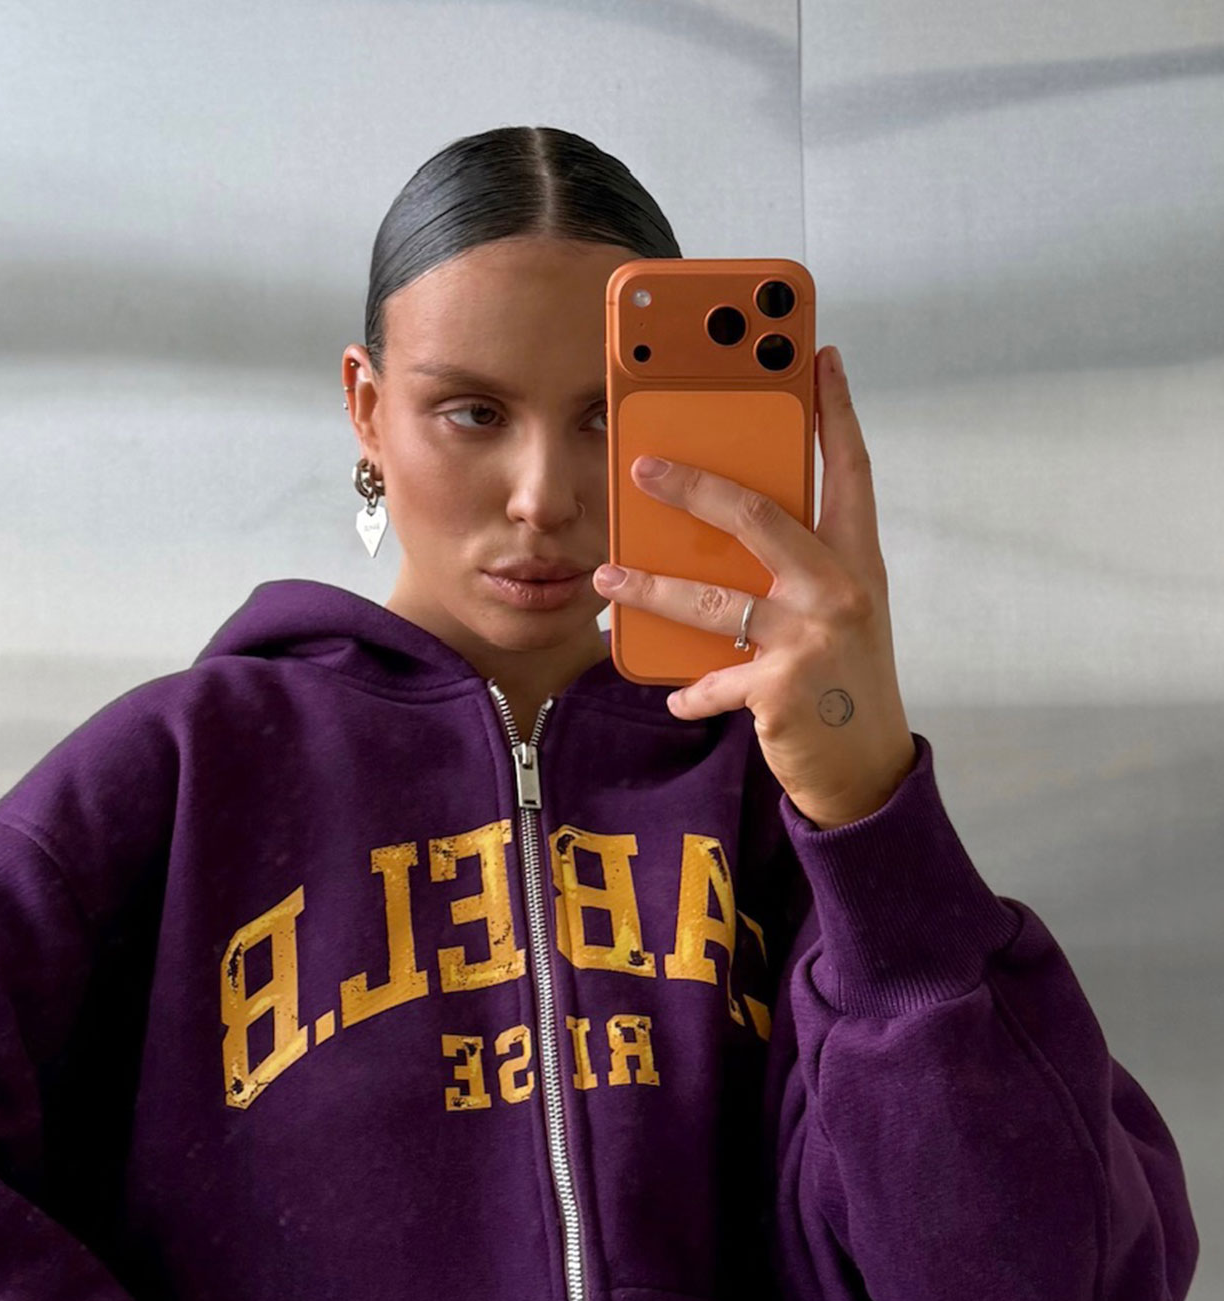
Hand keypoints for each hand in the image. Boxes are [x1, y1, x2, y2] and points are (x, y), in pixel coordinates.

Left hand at [593, 344, 917, 829]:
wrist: (867, 770)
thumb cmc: (841, 683)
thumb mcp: (833, 615)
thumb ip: (794, 571)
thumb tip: (718, 535)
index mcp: (857, 561)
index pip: (850, 471)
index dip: (836, 411)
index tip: (819, 357)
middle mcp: (840, 589)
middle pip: (759, 516)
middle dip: (694, 487)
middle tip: (642, 467)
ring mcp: (813, 638)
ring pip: (713, 600)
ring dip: (651, 590)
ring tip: (607, 582)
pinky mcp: (783, 689)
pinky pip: (714, 680)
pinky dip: (690, 690)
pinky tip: (673, 694)